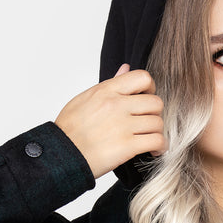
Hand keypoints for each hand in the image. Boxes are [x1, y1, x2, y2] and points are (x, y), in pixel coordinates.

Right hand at [55, 64, 166, 179]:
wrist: (62, 155)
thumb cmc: (70, 129)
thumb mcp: (86, 98)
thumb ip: (110, 85)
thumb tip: (125, 67)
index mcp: (106, 90)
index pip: (142, 77)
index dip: (150, 88)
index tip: (146, 99)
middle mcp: (116, 105)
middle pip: (156, 102)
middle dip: (155, 114)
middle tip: (148, 124)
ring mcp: (123, 125)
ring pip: (158, 123)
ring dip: (157, 132)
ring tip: (150, 140)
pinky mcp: (128, 146)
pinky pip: (157, 141)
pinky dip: (160, 147)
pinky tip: (153, 151)